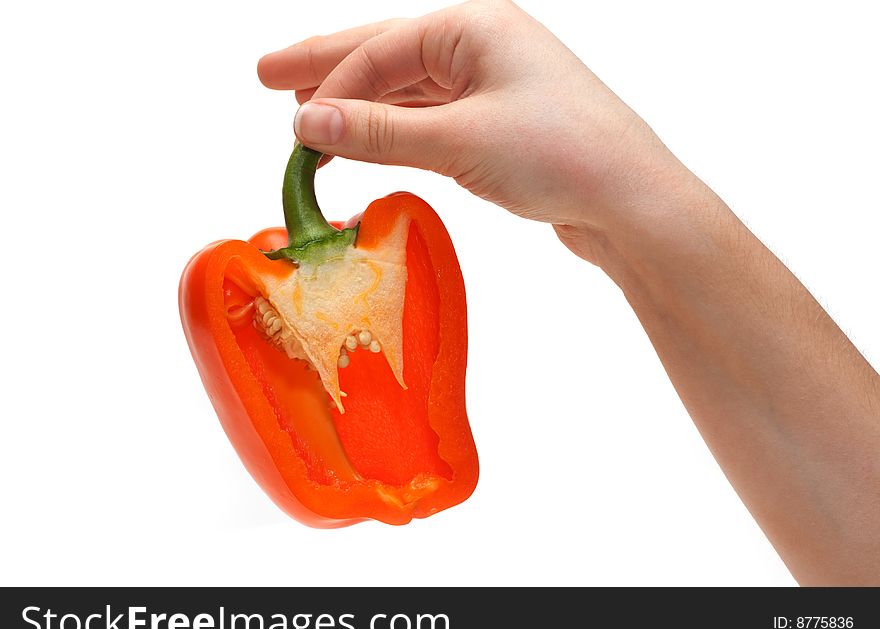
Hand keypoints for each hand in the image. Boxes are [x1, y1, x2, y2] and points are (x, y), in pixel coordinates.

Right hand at [257, 0, 695, 263]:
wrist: (630, 201)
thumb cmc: (561, 155)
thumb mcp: (459, 140)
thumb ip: (380, 133)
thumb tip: (308, 124)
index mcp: (473, 27)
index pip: (380, 52)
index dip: (330, 88)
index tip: (292, 127)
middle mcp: (480, 47)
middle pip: (386, 57)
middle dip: (327, 69)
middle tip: (268, 76)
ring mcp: (490, 86)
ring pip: (406, 93)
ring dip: (359, 109)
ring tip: (309, 118)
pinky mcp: (498, 127)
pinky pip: (430, 122)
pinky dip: (394, 134)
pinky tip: (365, 143)